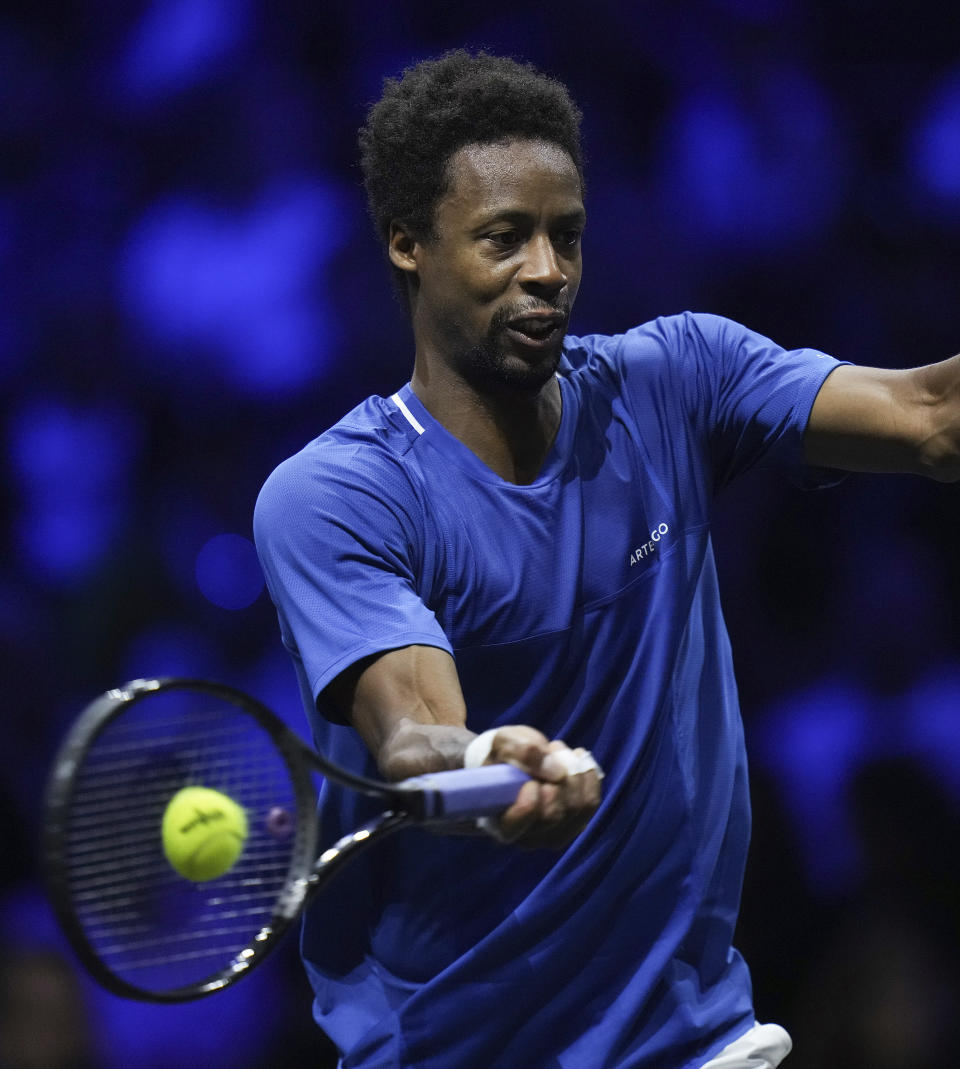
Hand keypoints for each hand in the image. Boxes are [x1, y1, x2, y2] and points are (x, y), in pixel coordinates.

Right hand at [474, 726, 602, 847]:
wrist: (515, 760)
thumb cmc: (503, 755)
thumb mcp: (503, 743)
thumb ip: (523, 752)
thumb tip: (557, 772)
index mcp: (499, 824)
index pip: (517, 827)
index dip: (529, 803)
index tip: (529, 780)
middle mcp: (527, 837)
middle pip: (553, 816)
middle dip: (557, 779)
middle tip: (549, 750)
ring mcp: (553, 834)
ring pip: (577, 809)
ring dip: (573, 773)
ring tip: (558, 750)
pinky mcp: (574, 823)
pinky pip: (590, 803)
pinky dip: (587, 776)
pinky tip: (575, 759)